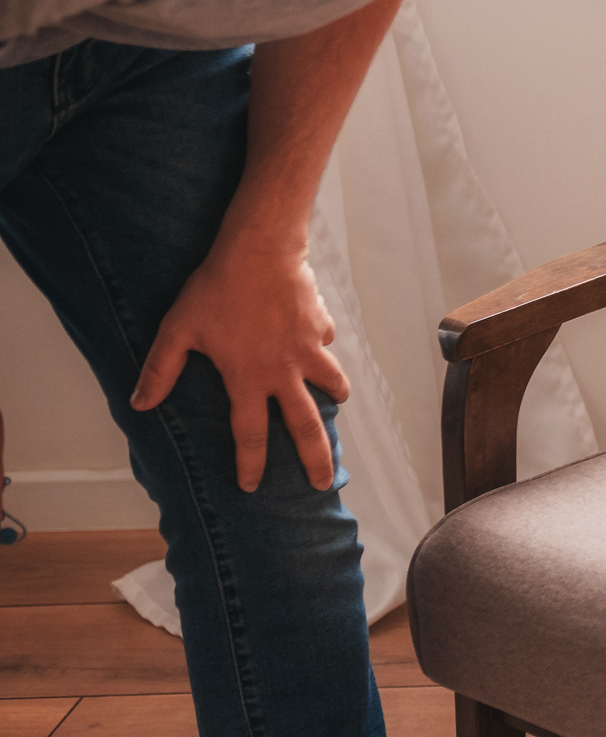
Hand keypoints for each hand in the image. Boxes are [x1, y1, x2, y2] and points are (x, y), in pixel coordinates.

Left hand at [131, 236, 348, 492]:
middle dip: (317, 460)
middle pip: (307, 427)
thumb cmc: (216, 289)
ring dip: (334, 397)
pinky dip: (322, 349)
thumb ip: (160, 370)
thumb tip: (139, 405)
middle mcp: (284, 372)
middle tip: (324, 482)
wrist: (260, 250)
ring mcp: (307, 349)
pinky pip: (325, 344)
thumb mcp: (178, 330)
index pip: (251, 435)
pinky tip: (316, 343)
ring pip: (331, 385)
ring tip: (336, 403)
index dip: (250, 465)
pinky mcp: (320, 326)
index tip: (251, 487)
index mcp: (248, 379)